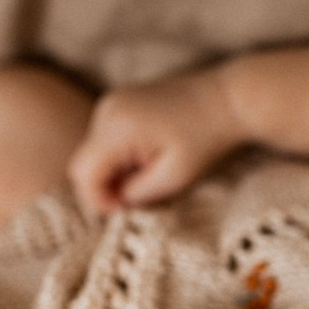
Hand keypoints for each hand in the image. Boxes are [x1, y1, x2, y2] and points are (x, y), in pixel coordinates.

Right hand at [67, 71, 241, 213]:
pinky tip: (148, 158)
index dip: (97, 200)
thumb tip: (113, 203)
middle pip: (82, 164)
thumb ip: (136, 194)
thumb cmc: (206, 139)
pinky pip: (103, 139)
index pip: (82, 173)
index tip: (125, 210)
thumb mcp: (174, 177)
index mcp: (118, 127)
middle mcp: (107, 110)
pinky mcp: (118, 102)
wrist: (226, 99)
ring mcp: (111, 102)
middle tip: (137, 198)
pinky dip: (118, 157)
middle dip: (103, 188)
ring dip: (112, 172)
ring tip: (149, 174)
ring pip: (92, 153)